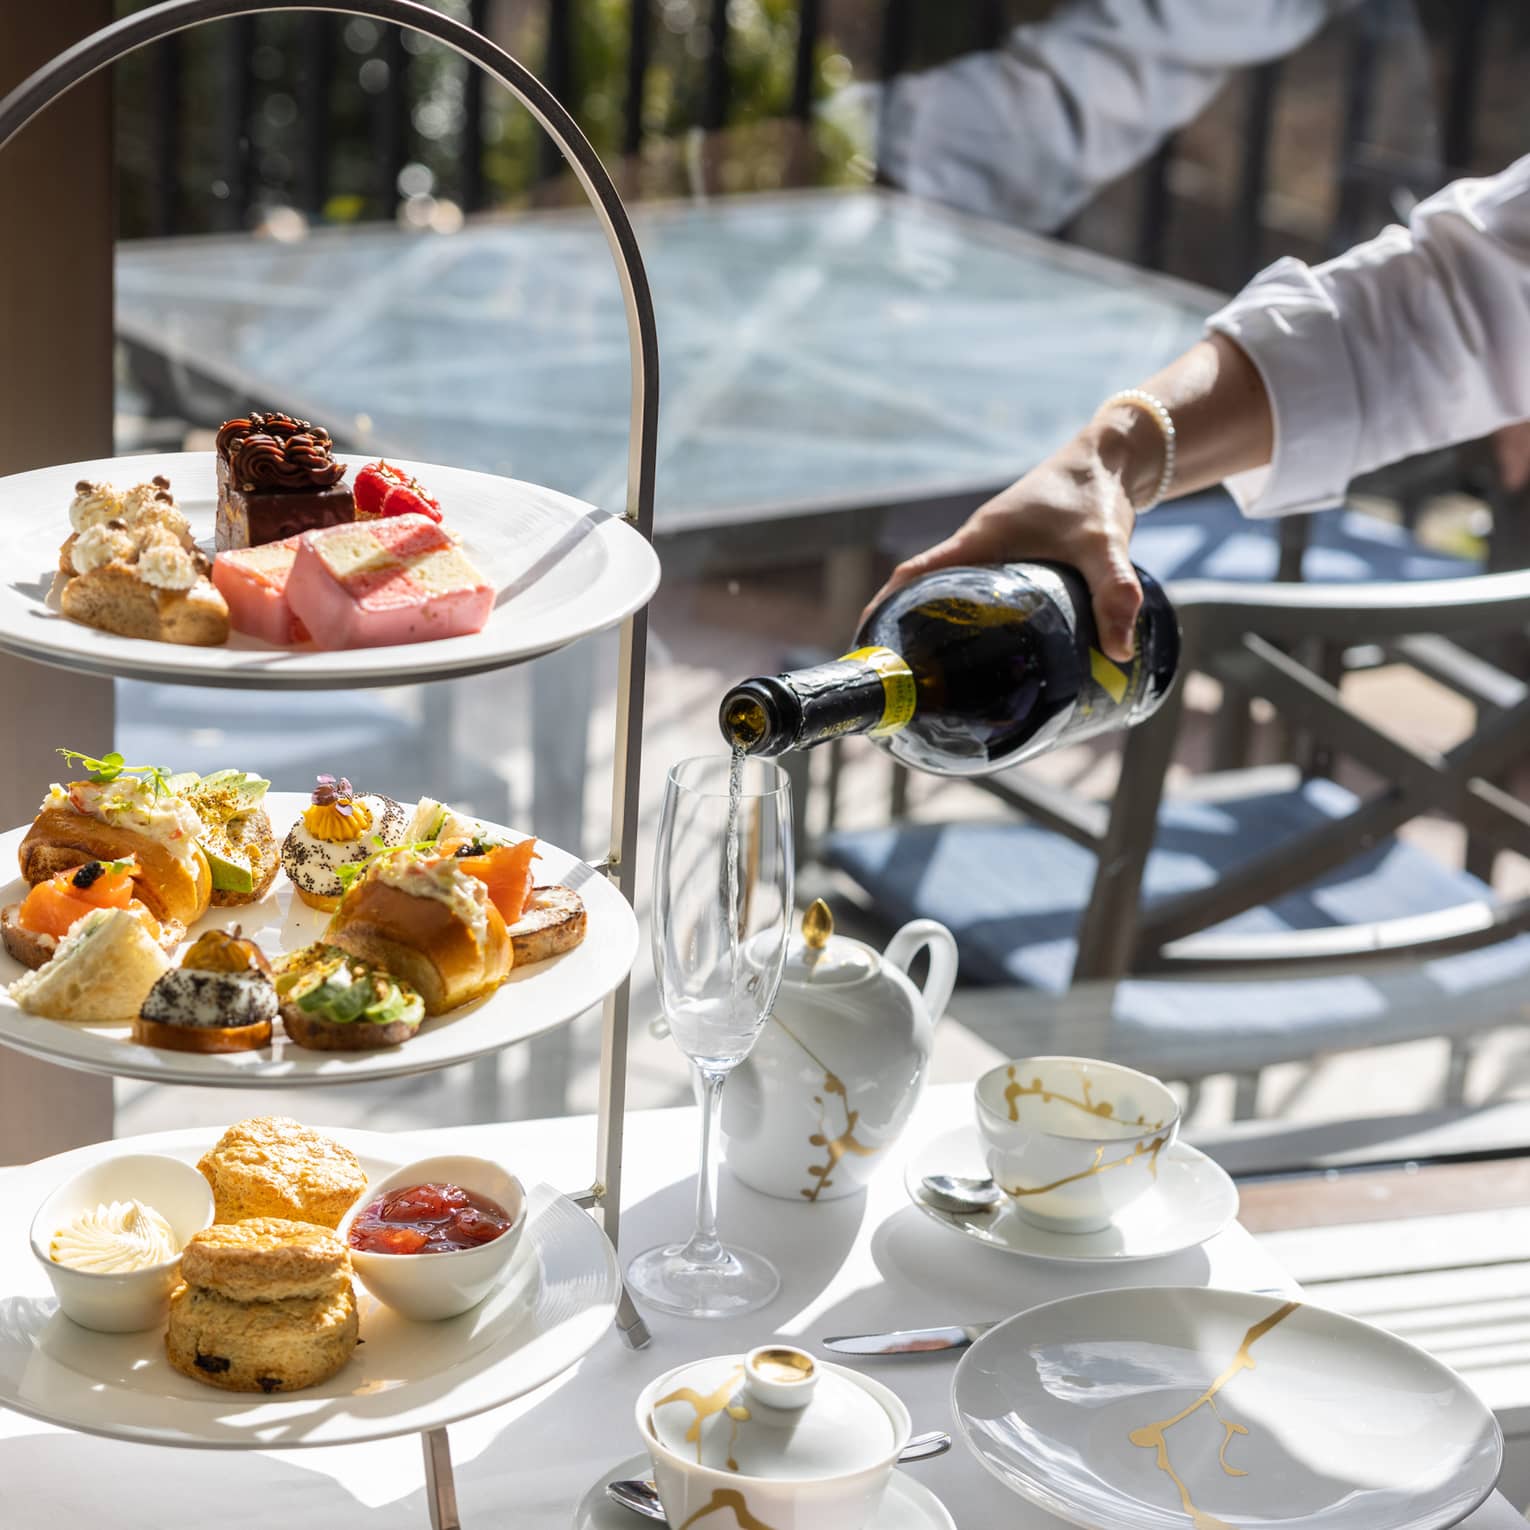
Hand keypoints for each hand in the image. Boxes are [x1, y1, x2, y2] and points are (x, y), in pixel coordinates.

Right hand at [863, 413, 1156, 661]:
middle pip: (923, 590)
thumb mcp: (1104, 545)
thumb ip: (1114, 594)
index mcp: (979, 540)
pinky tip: (983, 650)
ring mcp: (992, 551)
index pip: (914, 576)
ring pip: (950, 592)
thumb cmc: (1096, 491)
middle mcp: (977, 546)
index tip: (868, 644)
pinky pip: (976, 590)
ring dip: (935, 625)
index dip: (884, 608)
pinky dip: (968, 617)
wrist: (1112, 457)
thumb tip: (1121, 653)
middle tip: (904, 680)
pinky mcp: (1012, 556)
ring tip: (934, 676)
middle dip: (905, 630)